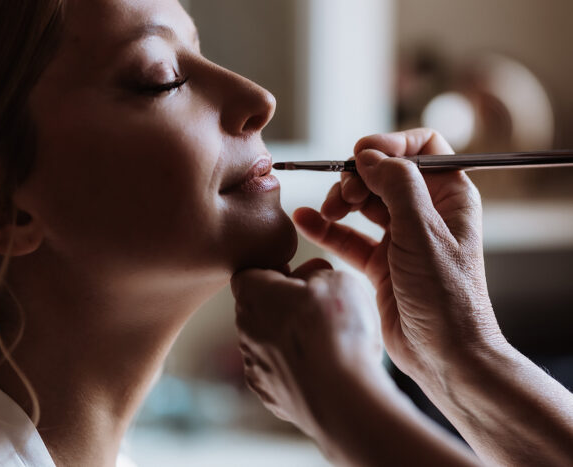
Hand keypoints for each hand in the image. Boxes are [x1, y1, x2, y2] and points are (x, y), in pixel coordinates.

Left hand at [231, 259, 383, 438]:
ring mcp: (253, 365)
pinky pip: (278, 373)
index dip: (274, 273)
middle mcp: (245, 329)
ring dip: (289, 340)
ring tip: (326, 344)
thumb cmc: (336, 331)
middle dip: (284, 307)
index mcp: (254, 295)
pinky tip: (323, 370)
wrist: (340, 396)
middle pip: (258, 309)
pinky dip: (295, 369)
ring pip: (267, 343)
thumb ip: (317, 273)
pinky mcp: (267, 394)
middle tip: (319, 310)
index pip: (249, 274)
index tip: (299, 279)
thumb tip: (312, 276)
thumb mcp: (337, 280)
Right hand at [293, 129, 502, 386]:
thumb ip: (396, 185)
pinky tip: (304, 220)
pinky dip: (326, 228)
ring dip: (340, 201)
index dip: (391, 144)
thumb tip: (368, 155)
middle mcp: (426, 212)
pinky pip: (348, 237)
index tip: (362, 155)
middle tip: (345, 196)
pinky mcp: (380, 263)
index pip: (423, 147)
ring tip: (327, 212)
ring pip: (363, 204)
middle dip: (358, 177)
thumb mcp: (422, 232)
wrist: (444, 355)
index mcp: (449, 196)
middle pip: (384, 173)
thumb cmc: (446, 296)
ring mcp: (401, 238)